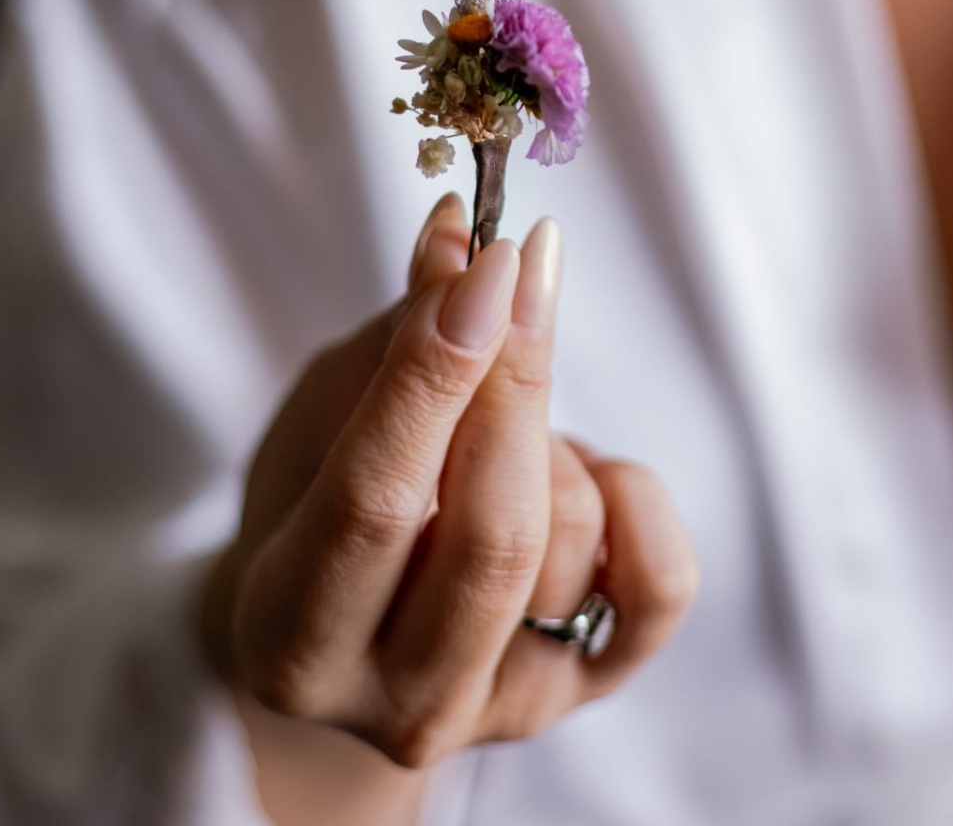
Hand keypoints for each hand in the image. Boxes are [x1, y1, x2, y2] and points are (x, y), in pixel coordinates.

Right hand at [201, 195, 698, 776]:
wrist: (349, 636)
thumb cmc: (317, 509)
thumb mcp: (320, 423)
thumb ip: (391, 344)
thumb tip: (460, 241)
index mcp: (291, 640)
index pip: (376, 501)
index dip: (436, 371)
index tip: (488, 262)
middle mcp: (401, 706)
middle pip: (493, 533)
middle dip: (515, 381)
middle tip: (517, 275)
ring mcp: (506, 710)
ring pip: (571, 541)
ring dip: (550, 442)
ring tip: (502, 425)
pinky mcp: (591, 690)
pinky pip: (661, 582)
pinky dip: (633, 499)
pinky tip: (582, 470)